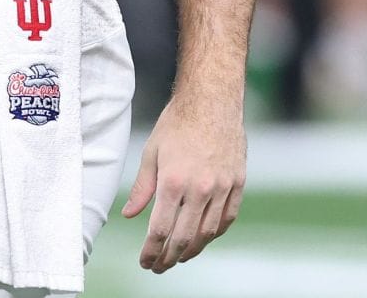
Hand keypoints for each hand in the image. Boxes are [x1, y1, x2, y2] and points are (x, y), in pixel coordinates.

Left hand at [121, 92, 245, 272]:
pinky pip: (227, 218)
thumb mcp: (151, 152)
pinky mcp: (237, 183)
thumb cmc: (177, 123)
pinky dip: (214, 233)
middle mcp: (199, 189)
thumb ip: (142, 188)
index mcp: (173, 182)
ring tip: (179, 255)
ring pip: (208, 233)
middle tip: (159, 266)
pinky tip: (204, 237)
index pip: (160, 230)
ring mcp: (222, 187)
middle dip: (169, 258)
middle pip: (184, 237)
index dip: (151, 252)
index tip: (145, 262)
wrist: (212, 100)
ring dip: (192, 249)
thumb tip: (129, 215)